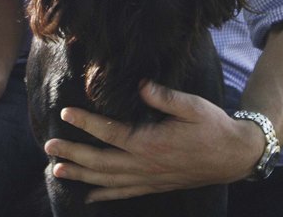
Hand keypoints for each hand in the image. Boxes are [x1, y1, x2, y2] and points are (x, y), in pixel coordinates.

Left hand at [44, 83, 263, 202]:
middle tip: (47, 145)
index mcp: (151, 142)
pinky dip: (103, 196)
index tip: (65, 112)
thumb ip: (165, 96)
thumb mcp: (192, 105)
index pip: (110, 132)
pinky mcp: (155, 185)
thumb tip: (141, 84)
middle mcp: (145, 164)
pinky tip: (87, 197)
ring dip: (80, 175)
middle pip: (100, 161)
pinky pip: (124, 193)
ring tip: (56, 169)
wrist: (234, 156)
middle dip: (72, 153)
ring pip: (107, 181)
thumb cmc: (213, 126)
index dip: (86, 123)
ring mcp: (149, 178)